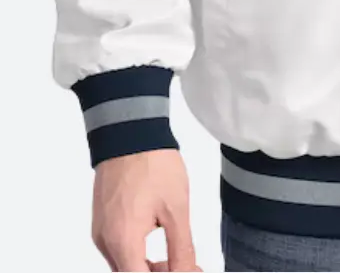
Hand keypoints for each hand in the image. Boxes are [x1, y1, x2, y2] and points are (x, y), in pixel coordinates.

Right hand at [91, 149, 200, 271]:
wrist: (130, 132)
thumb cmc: (153, 165)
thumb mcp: (176, 209)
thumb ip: (181, 249)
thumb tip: (186, 271)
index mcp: (122, 242)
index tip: (186, 270)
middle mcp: (105, 241)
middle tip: (187, 264)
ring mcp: (101, 230)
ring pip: (123, 264)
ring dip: (147, 267)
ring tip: (176, 255)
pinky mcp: (102, 219)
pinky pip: (118, 248)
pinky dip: (137, 252)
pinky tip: (158, 242)